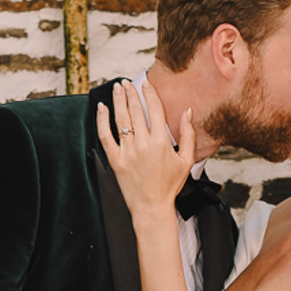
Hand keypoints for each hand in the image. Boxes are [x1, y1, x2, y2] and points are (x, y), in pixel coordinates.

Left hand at [97, 79, 193, 224]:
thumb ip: (189, 135)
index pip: (154, 110)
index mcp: (161, 143)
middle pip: (136, 111)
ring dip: (118, 101)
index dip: (149, 94)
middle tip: (127, 83)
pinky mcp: (115, 160)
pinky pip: (105, 136)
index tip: (145, 84)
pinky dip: (102, 120)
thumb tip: (188, 112)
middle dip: (131, 93)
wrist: (152, 207)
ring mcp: (128, 152)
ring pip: (121, 119)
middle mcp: (143, 144)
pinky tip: (102, 108)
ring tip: (117, 88)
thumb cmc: (169, 186)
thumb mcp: (187, 161)